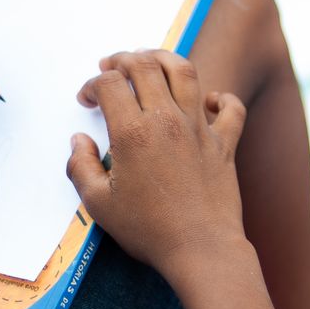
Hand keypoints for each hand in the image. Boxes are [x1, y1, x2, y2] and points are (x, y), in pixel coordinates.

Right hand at [67, 51, 247, 271]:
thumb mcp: (99, 205)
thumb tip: (78, 141)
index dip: (92, 84)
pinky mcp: (225, 143)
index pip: (109, 85)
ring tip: (151, 61)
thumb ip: (81, 167)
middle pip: (145, 66)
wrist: (201, 249)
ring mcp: (200, 128)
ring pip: (185, 72)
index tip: (86, 100)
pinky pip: (231, 108)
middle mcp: (167, 120)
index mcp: (133, 133)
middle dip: (123, 59)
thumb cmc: (149, 230)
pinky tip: (208, 101)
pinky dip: (222, 98)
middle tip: (111, 66)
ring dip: (165, 58)